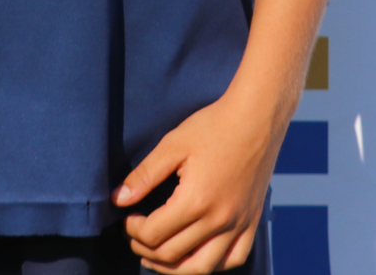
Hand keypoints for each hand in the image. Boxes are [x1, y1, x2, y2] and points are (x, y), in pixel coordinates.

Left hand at [115, 90, 283, 272]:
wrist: (258, 117)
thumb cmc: (213, 126)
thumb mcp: (173, 144)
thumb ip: (144, 175)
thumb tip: (118, 200)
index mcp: (196, 201)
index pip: (153, 234)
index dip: (132, 230)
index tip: (126, 218)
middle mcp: (219, 220)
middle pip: (172, 254)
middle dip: (145, 248)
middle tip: (134, 235)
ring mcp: (238, 224)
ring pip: (201, 267)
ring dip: (173, 268)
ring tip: (156, 256)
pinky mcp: (252, 221)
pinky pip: (233, 259)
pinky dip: (211, 265)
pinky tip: (196, 255)